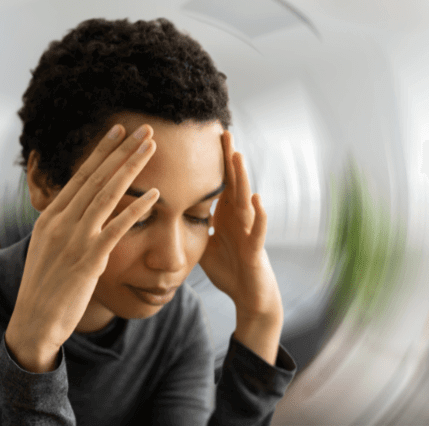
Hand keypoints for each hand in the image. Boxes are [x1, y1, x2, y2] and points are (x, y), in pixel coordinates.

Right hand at [5, 124, 158, 371]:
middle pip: (97, 178)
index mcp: (50, 216)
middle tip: (144, 129)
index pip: (80, 175)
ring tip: (151, 148)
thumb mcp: (47, 247)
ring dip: (131, 169)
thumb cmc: (44, 286)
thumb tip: (81, 209)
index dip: (102, 151)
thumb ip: (64, 225)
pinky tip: (155, 197)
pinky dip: (136, 210)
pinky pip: (116, 229)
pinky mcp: (88, 260)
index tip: (118, 131)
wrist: (33, 322)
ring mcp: (74, 239)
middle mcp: (61, 221)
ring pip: (107, 195)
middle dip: (123, 150)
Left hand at [199, 131, 282, 326]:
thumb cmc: (229, 268)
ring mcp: (249, 231)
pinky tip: (256, 199)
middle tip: (223, 132)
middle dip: (228, 159)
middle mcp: (238, 218)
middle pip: (233, 183)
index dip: (213, 162)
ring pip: (245, 200)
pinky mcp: (255, 249)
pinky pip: (258, 230)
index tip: (205, 138)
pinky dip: (259, 215)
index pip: (218, 183)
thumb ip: (193, 226)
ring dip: (242, 178)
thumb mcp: (205, 244)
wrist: (249, 295)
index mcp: (225, 215)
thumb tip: (169, 213)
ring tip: (237, 155)